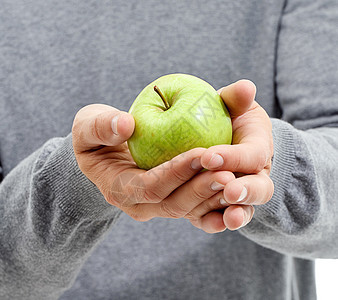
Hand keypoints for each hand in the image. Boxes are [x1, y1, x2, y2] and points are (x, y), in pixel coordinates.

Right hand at [72, 104, 234, 227]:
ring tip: (237, 178)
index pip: (150, 187)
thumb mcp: (88, 127)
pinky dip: (216, 201)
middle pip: (174, 204)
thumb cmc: (96, 137)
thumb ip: (100, 126)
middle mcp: (140, 205)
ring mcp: (158, 206)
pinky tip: (236, 189)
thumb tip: (125, 124)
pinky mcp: (173, 200)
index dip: (175, 174)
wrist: (105, 151)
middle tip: (228, 173)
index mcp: (119, 189)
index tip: (200, 154)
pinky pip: (197, 207)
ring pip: (190, 209)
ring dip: (213, 197)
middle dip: (200, 190)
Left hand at [188, 80, 273, 231]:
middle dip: (246, 190)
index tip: (209, 156)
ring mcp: (241, 194)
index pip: (254, 156)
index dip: (235, 158)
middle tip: (229, 188)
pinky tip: (210, 224)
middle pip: (260, 189)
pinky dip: (217, 223)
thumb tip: (245, 87)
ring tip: (225, 217)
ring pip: (244, 209)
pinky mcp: (221, 206)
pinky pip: (222, 218)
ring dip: (235, 212)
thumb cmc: (226, 118)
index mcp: (259, 148)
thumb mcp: (232, 105)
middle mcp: (255, 175)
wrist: (221, 140)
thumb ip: (236, 98)